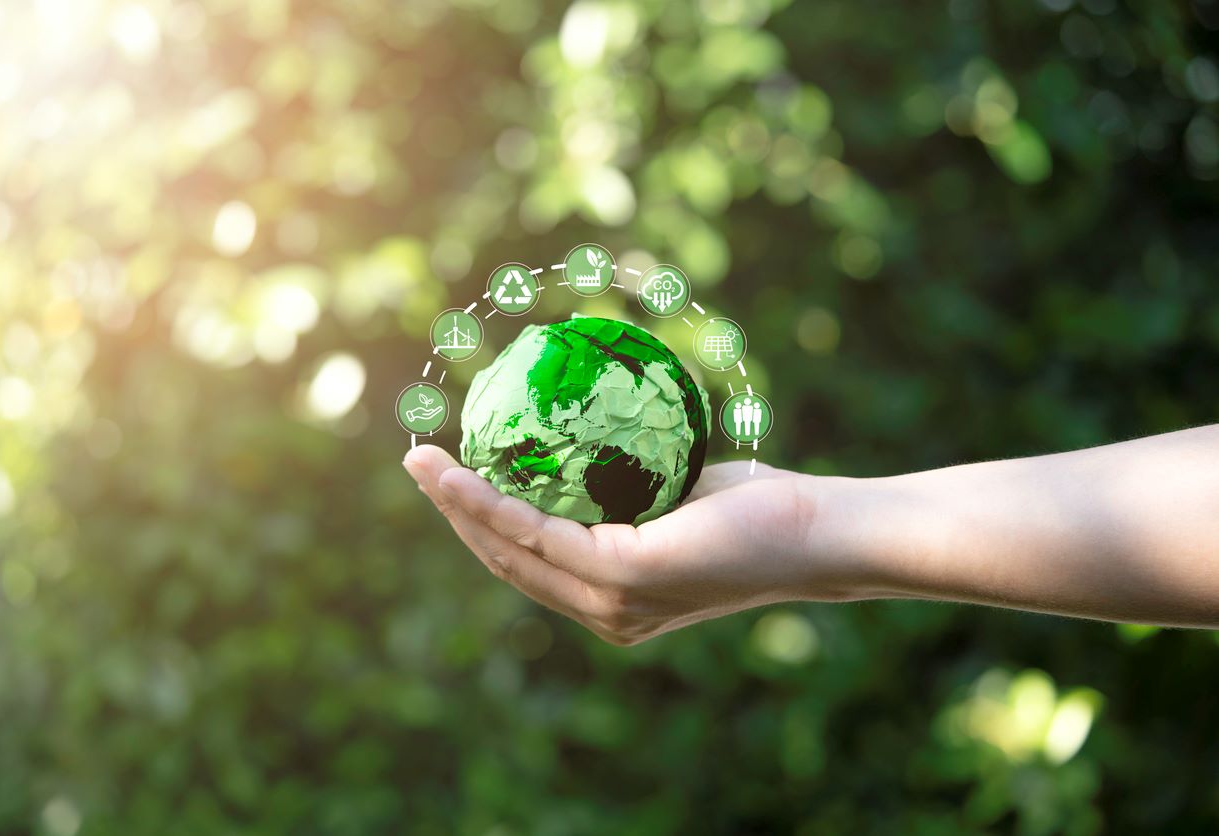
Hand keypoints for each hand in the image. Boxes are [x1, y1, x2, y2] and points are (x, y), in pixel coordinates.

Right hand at [402, 445, 850, 644]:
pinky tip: (463, 474)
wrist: (818, 532)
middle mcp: (605, 614)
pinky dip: (492, 503)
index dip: (479, 524)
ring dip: (457, 505)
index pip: (531, 564)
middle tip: (417, 463)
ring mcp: (611, 603)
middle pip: (506, 562)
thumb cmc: (760, 509)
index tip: (448, 478)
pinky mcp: (623, 576)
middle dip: (452, 513)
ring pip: (510, 550)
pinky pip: (538, 534)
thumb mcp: (677, 496)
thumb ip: (631, 486)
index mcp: (614, 601)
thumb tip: (596, 437)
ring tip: (421, 462)